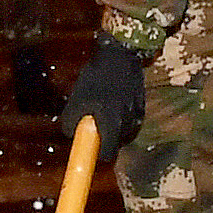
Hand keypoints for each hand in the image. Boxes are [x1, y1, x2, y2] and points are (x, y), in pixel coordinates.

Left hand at [60, 37, 147, 161]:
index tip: (91, 151)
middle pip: (116, 145)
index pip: (108, 154)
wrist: (121, 56)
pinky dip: (121, 119)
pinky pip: (130, 123)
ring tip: (103, 109)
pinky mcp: (142, 108)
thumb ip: (71, 120)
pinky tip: (114, 104)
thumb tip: (70, 133)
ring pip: (123, 134)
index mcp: (111, 123)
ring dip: (113, 129)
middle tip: (94, 126)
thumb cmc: (96, 77)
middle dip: (105, 140)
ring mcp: (137, 116)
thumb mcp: (78, 98)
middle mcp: (128, 124)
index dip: (98, 156)